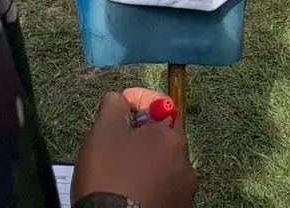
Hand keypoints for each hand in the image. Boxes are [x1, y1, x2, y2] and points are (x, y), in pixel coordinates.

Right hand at [73, 92, 196, 207]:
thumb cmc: (109, 176)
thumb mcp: (103, 132)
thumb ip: (114, 107)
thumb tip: (121, 100)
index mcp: (171, 138)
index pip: (162, 104)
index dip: (139, 98)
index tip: (122, 102)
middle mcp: (185, 163)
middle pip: (162, 137)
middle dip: (141, 134)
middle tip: (116, 140)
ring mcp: (184, 191)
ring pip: (162, 164)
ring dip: (145, 161)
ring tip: (120, 170)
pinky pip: (162, 189)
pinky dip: (148, 185)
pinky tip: (129, 189)